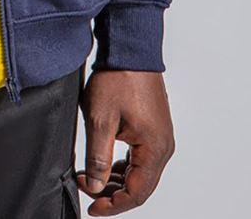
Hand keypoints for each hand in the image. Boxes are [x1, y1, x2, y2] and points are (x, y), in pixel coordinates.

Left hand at [76, 69, 174, 212]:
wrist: (130, 48)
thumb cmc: (119, 77)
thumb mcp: (100, 120)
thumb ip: (97, 158)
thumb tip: (96, 187)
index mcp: (154, 148)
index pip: (136, 194)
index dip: (112, 205)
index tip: (92, 207)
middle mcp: (163, 146)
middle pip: (141, 187)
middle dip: (113, 194)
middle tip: (88, 190)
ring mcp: (160, 137)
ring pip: (141, 174)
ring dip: (117, 181)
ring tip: (92, 177)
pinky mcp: (154, 128)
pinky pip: (141, 158)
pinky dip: (124, 166)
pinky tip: (106, 163)